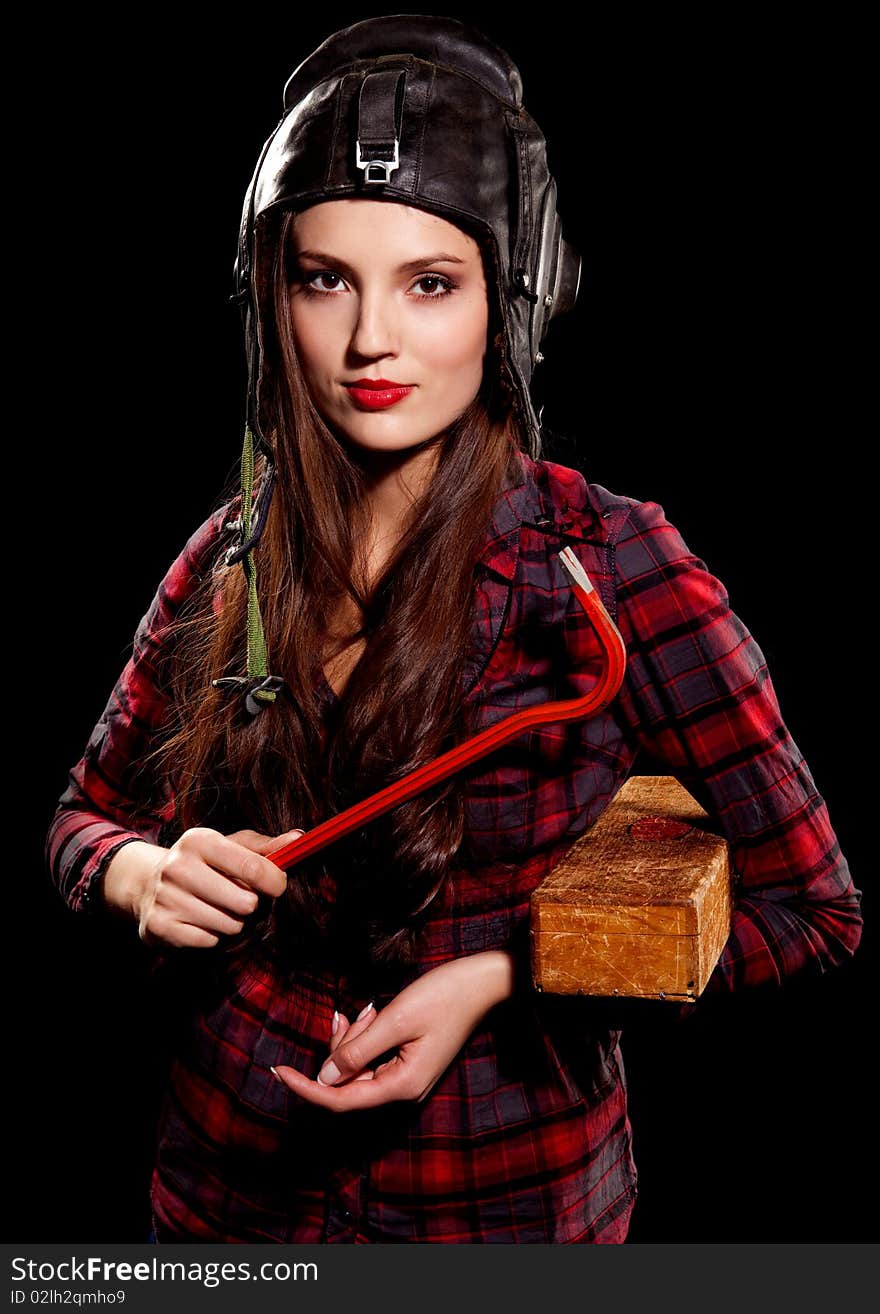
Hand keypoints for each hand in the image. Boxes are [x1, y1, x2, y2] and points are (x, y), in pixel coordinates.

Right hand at [128, 825, 303, 948]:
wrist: (148, 883)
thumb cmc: (203, 863)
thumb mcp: (231, 846)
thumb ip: (266, 847)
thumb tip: (299, 839)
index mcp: (199, 840)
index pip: (253, 866)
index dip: (275, 881)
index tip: (278, 886)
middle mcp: (178, 867)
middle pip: (244, 902)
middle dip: (251, 905)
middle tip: (241, 898)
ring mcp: (166, 898)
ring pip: (229, 925)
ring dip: (233, 922)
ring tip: (219, 909)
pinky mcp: (159, 926)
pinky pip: (209, 941)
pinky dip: (213, 936)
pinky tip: (201, 921)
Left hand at [271, 951, 514, 1110]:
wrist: (483, 983)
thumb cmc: (444, 996)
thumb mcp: (395, 1019)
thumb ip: (358, 1050)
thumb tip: (325, 1079)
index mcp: (402, 1085)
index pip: (341, 1099)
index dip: (306, 1088)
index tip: (277, 1072)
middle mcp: (403, 1089)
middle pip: (349, 1083)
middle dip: (339, 1048)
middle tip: (346, 1014)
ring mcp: (407, 1078)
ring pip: (359, 1068)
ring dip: (354, 1039)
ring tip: (369, 1010)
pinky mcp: (410, 1063)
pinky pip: (373, 1059)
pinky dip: (365, 1038)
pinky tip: (372, 1014)